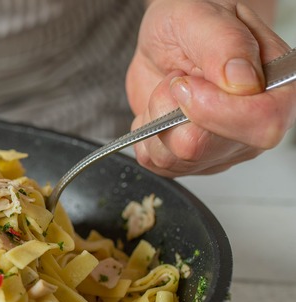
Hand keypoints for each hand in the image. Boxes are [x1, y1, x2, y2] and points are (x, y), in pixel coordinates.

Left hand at [126, 0, 294, 176]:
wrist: (170, 39)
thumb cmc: (191, 23)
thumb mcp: (201, 16)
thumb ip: (226, 44)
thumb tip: (243, 82)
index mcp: (277, 87)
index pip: (262, 123)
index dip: (213, 109)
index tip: (184, 83)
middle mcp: (255, 124)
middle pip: (206, 146)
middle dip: (173, 110)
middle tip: (175, 79)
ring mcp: (225, 147)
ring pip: (177, 158)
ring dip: (156, 121)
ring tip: (169, 90)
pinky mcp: (195, 159)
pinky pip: (159, 164)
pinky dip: (146, 136)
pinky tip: (160, 111)